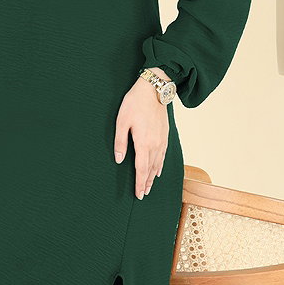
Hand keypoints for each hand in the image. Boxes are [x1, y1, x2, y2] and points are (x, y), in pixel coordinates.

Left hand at [114, 71, 169, 198]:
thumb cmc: (135, 103)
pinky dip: (160, 166)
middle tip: (143, 195)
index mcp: (143, 143)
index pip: (141, 169)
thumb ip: (120, 142)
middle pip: (150, 169)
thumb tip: (118, 160)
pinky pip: (163, 155)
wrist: (154, 89)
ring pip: (158, 164)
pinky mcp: (165, 135)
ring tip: (149, 187)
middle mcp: (155, 144)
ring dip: (152, 177)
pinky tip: (158, 171)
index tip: (138, 194)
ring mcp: (162, 140)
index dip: (139, 182)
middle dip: (145, 183)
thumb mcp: (122, 121)